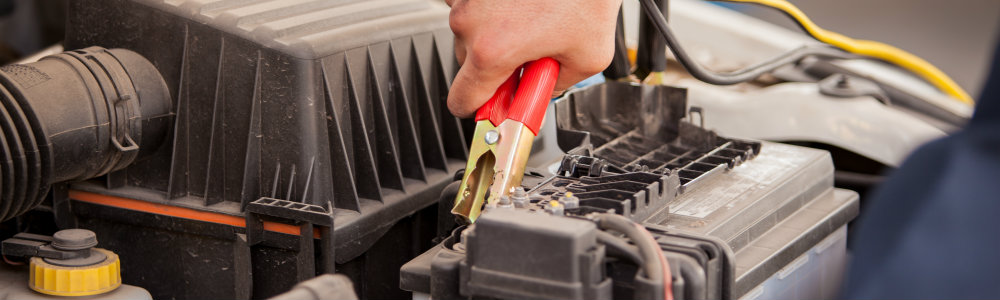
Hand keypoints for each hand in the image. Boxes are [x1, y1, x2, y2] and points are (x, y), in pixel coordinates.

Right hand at [445, 0, 621, 116]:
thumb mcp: (588, 58)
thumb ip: (556, 88)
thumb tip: (541, 94)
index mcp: (492, 51)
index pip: (461, 102)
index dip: (481, 109)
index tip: (495, 106)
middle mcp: (470, 23)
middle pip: (468, 67)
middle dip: (496, 67)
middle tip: (530, 55)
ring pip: (470, 35)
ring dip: (495, 36)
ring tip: (530, 22)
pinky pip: (472, 8)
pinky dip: (492, 12)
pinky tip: (517, 7)